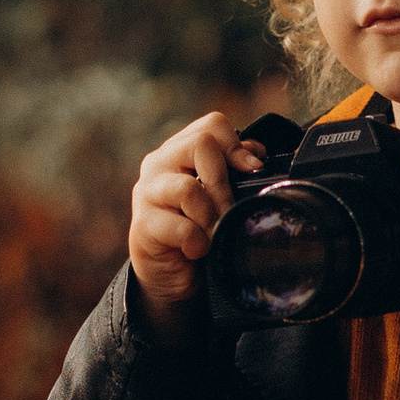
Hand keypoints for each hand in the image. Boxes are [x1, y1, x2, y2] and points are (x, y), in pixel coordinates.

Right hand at [128, 112, 262, 339]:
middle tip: (229, 210)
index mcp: (179, 151)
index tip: (252, 171)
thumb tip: (255, 155)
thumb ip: (233, 171)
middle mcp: (159, 164)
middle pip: (200, 145)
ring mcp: (147, 193)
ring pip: (188, 188)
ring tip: (213, 233)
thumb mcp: (219, 197)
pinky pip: (182, 228)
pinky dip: (198, 243)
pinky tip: (197, 251)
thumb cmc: (198, 232)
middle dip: (224, 182)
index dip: (236, 146)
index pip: (211, 125)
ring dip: (211, 216)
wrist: (169, 275)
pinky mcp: (143, 226)